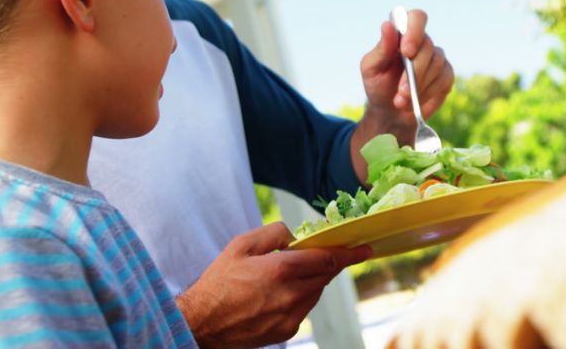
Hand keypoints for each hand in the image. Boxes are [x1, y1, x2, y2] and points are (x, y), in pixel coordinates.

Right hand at [176, 223, 371, 347]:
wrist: (201, 323)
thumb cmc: (219, 281)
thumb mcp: (241, 245)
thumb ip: (274, 234)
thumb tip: (297, 236)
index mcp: (281, 270)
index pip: (327, 259)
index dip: (349, 253)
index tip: (365, 248)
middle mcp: (291, 295)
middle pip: (324, 276)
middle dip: (326, 263)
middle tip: (318, 254)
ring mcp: (291, 316)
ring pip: (316, 292)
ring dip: (311, 280)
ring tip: (287, 275)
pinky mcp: (287, 331)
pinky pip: (304, 308)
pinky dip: (300, 297)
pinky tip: (278, 293)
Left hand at [358, 8, 454, 133]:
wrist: (389, 112)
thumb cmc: (378, 85)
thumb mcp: (372, 68)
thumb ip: (381, 48)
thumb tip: (387, 25)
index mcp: (403, 34)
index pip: (416, 18)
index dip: (415, 31)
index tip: (406, 51)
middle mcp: (422, 42)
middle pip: (427, 45)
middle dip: (414, 71)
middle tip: (401, 92)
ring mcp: (436, 58)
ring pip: (436, 64)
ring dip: (419, 86)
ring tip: (402, 101)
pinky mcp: (446, 75)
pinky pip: (444, 79)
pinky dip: (428, 93)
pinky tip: (416, 102)